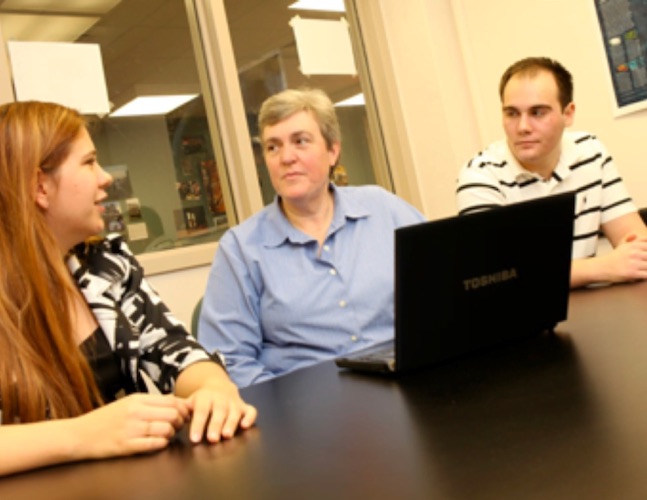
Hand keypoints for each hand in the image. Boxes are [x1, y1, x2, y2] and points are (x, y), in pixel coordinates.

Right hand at [74, 393, 190, 458]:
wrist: (79, 435)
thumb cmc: (105, 418)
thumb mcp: (128, 402)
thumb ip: (151, 401)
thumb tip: (175, 400)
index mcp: (137, 399)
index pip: (172, 401)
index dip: (183, 408)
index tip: (185, 413)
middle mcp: (135, 412)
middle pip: (173, 414)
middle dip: (180, 421)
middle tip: (178, 426)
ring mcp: (131, 429)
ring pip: (166, 429)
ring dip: (171, 434)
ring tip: (167, 435)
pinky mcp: (127, 446)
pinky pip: (154, 444)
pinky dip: (161, 444)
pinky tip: (159, 443)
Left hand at [185, 377, 256, 443]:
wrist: (217, 386)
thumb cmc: (201, 400)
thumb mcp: (190, 401)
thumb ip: (181, 409)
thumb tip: (170, 417)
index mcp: (205, 397)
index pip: (201, 411)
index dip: (198, 424)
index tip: (194, 439)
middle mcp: (221, 399)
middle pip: (219, 411)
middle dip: (216, 425)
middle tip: (212, 439)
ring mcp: (234, 402)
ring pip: (235, 411)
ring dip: (231, 423)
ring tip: (227, 435)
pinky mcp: (245, 406)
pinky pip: (251, 410)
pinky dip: (250, 417)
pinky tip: (245, 426)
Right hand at [602, 234, 646, 282]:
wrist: (602, 267)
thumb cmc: (614, 258)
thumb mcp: (623, 246)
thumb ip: (631, 239)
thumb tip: (636, 234)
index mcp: (634, 245)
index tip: (644, 257)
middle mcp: (634, 253)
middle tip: (644, 262)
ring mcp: (633, 263)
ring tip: (643, 268)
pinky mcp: (632, 273)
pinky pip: (646, 275)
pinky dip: (646, 275)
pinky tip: (643, 275)